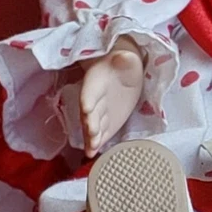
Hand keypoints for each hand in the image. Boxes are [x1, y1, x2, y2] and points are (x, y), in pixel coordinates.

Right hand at [79, 36, 144, 154]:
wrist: (122, 72)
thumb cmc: (122, 62)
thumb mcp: (124, 57)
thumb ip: (124, 59)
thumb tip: (124, 57)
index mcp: (95, 81)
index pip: (89, 91)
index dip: (88, 99)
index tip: (86, 108)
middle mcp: (94, 100)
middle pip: (88, 113)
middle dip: (90, 123)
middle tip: (92, 133)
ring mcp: (99, 113)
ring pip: (92, 126)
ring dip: (91, 137)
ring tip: (91, 149)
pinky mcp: (107, 122)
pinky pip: (100, 134)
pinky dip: (95, 143)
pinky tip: (92, 153)